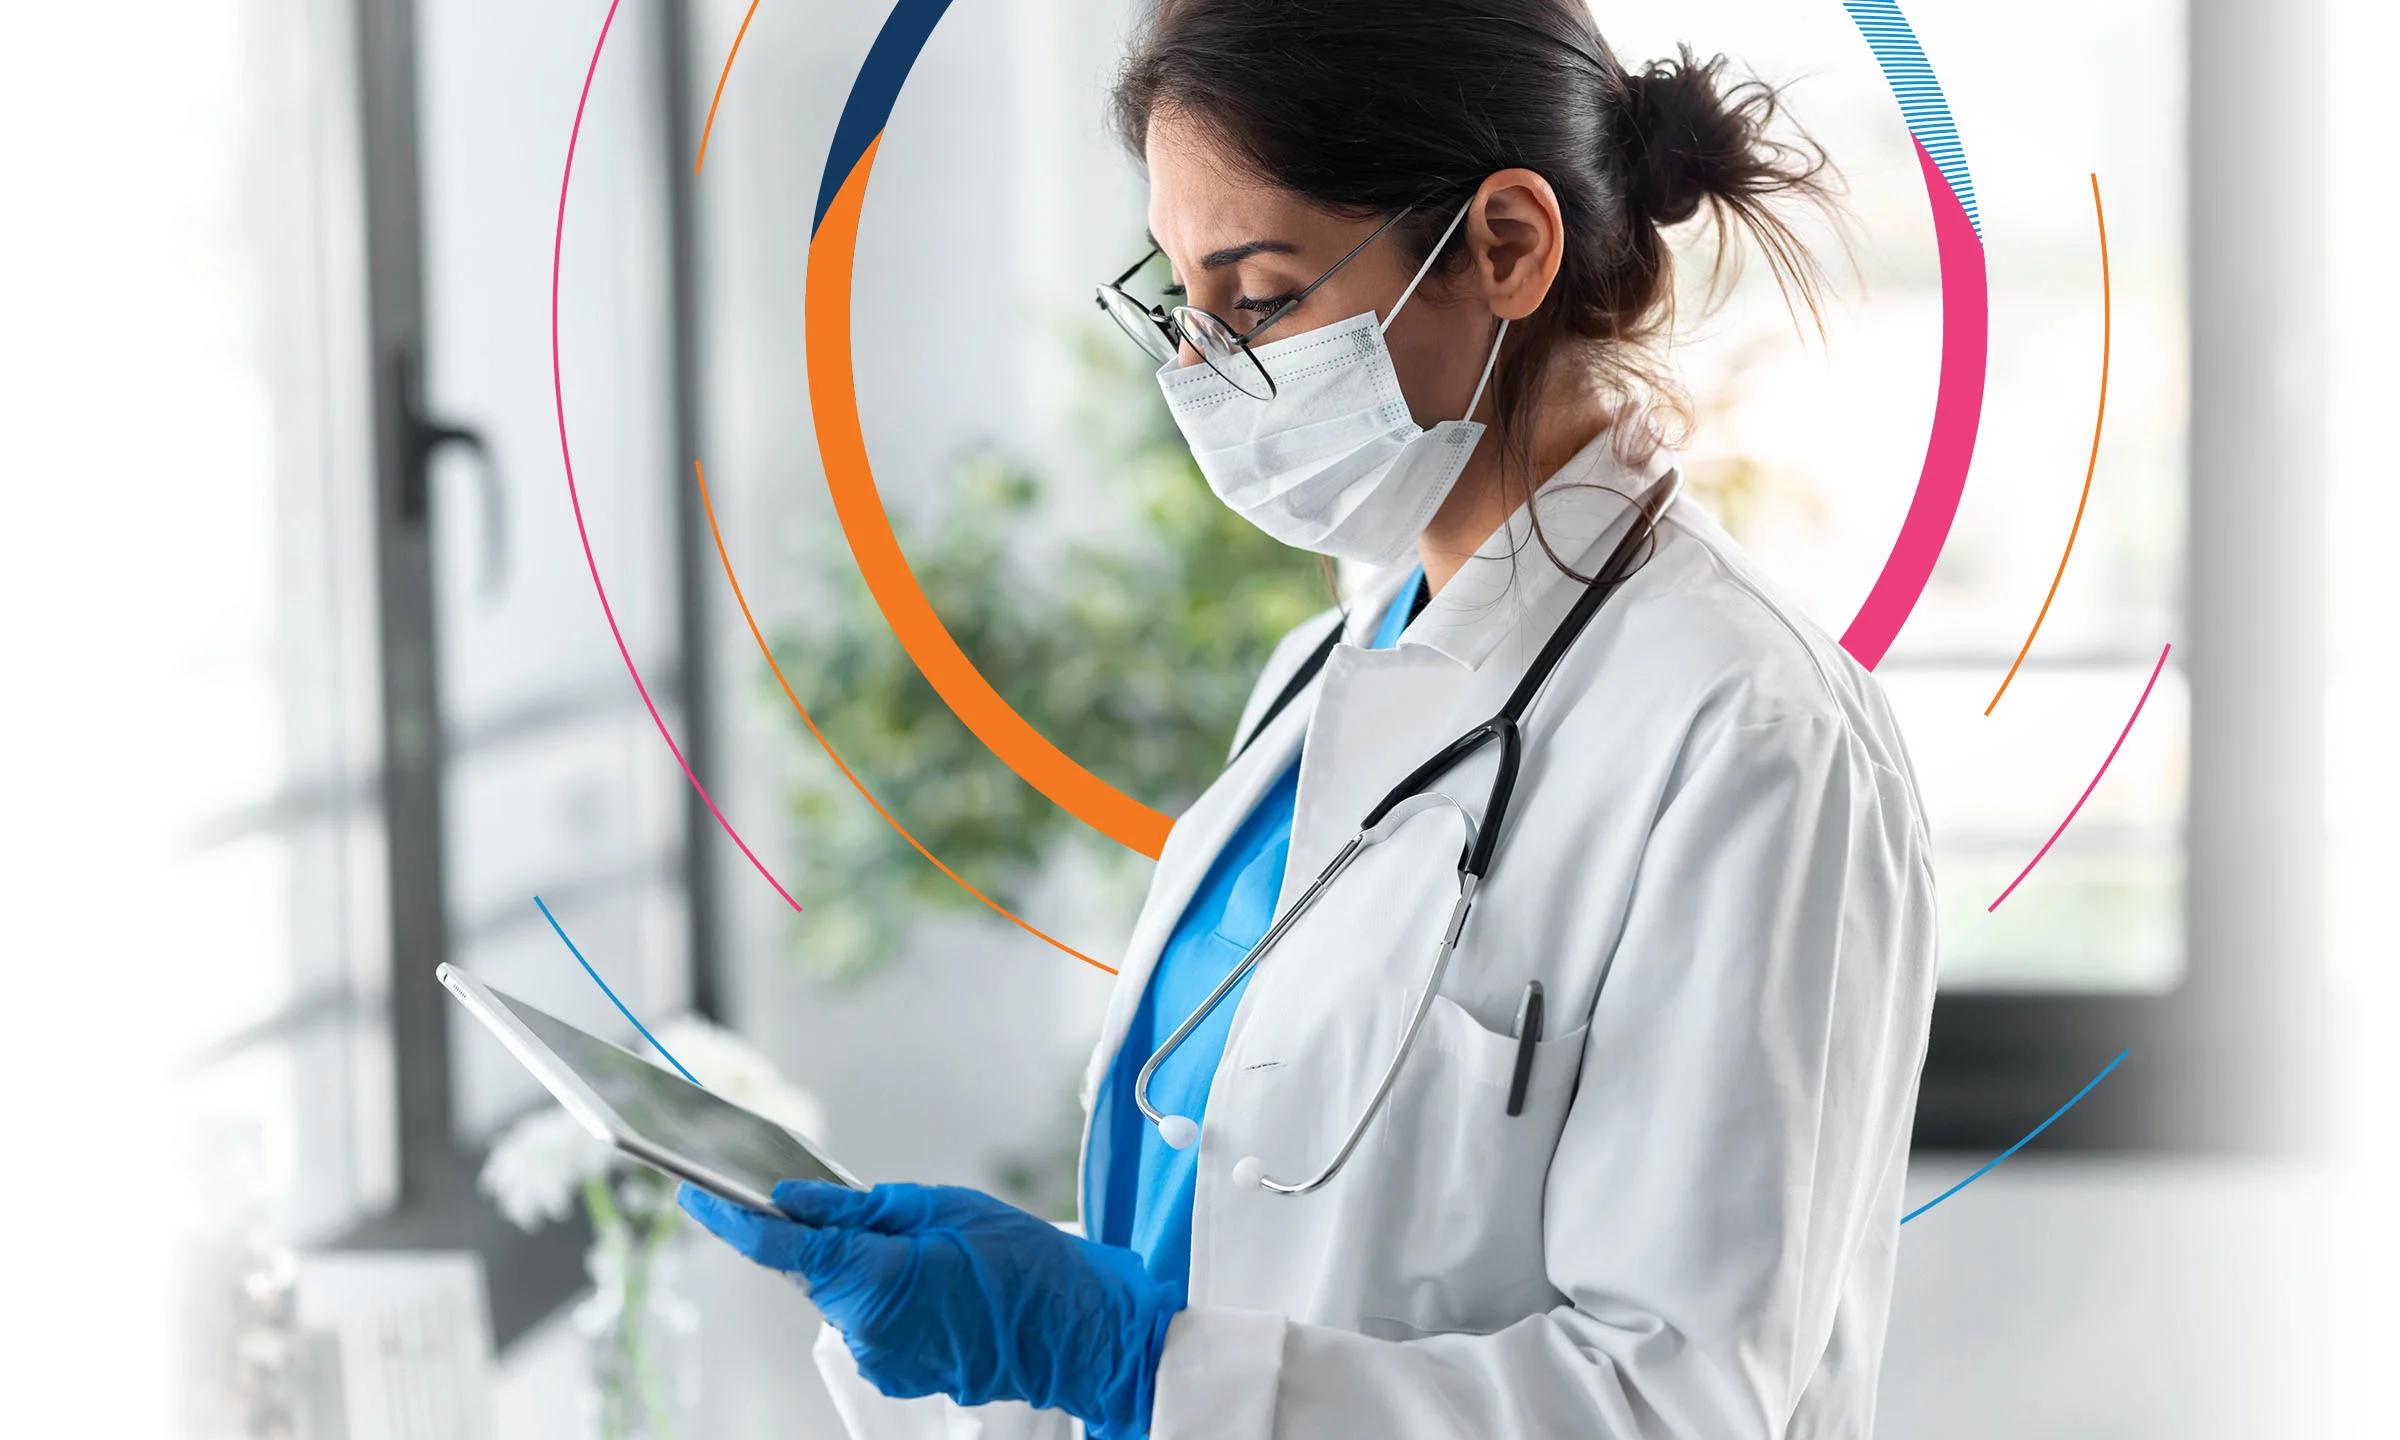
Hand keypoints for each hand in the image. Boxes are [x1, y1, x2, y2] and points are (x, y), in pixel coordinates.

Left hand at [681, 1181, 1182, 1438]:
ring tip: (924, 1249)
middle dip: (818, 1236)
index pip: (777, 1248)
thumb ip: (860, 1211)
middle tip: (861, 1208)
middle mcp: (862, 1330)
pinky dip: (883, 1293)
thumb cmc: (1023, 1262)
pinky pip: (868, 1319)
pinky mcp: (896, 1370)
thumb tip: (796, 1203)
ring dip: (860, 1266)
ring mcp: (879, 1358)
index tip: (690, 1191)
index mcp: (870, 1280)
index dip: (728, 1219)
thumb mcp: (942, 1208)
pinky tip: (929, 1279)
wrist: (1079, 1331)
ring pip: (841, 1295)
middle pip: (809, 1271)